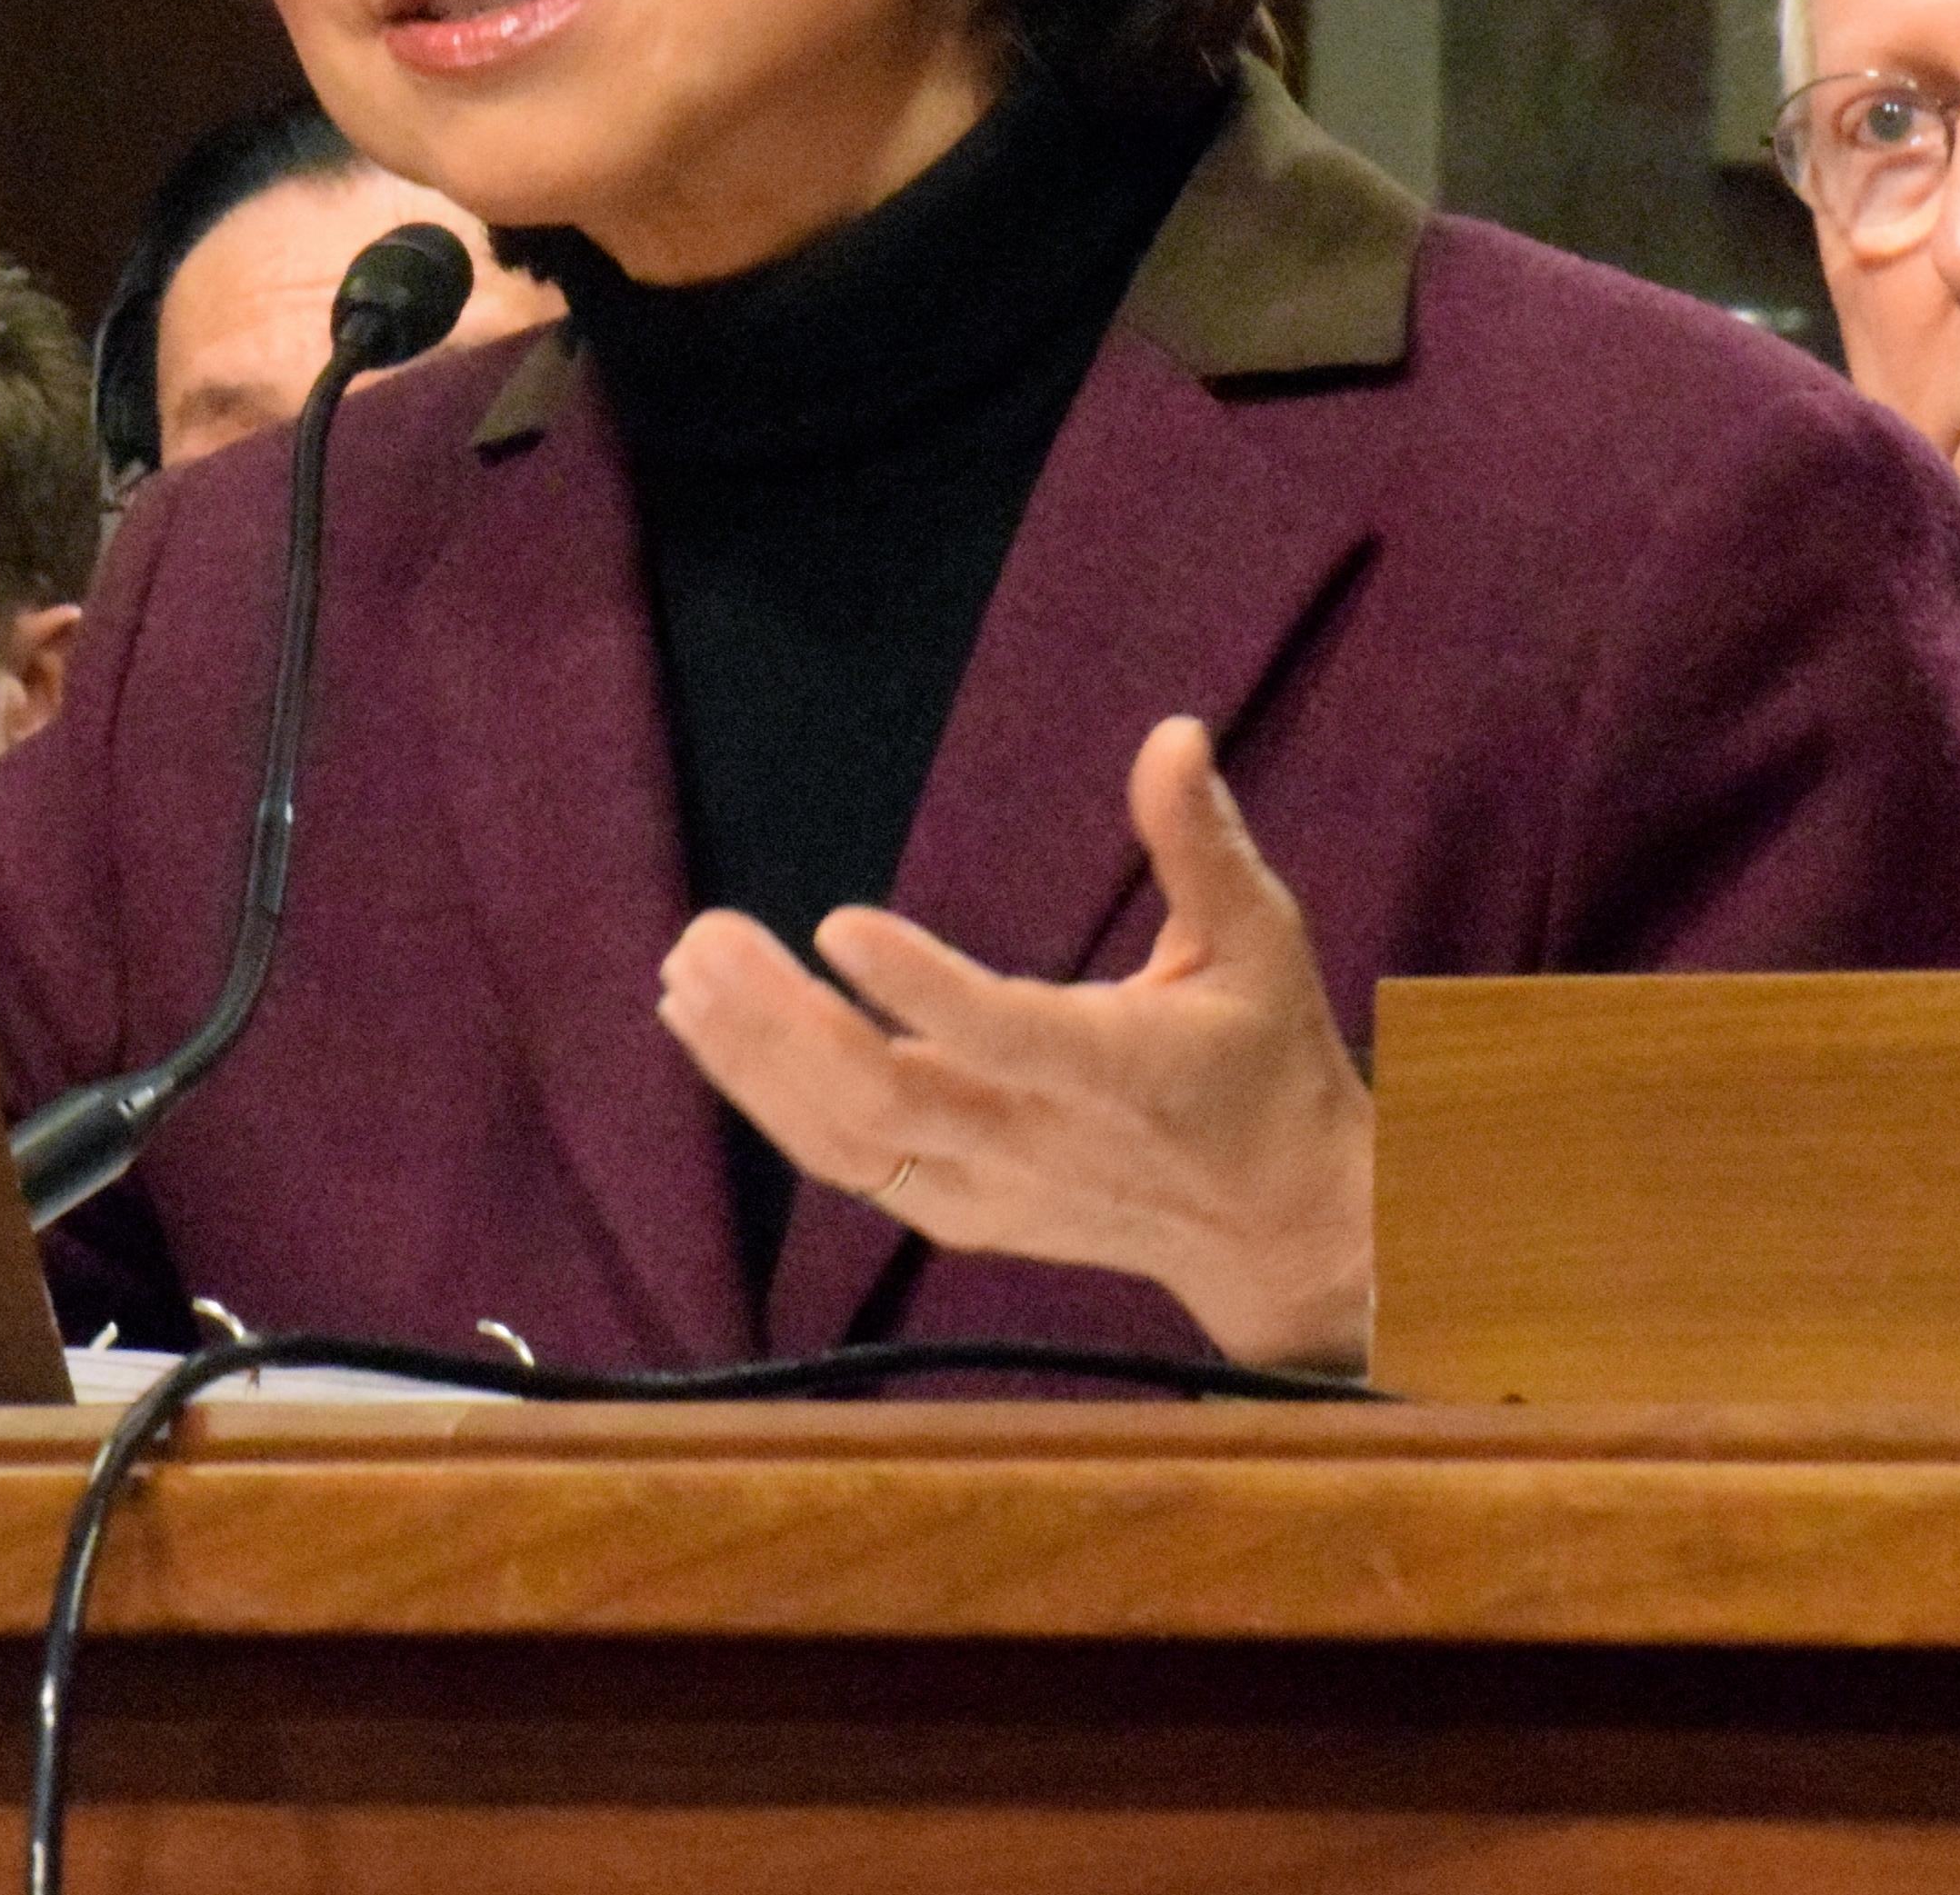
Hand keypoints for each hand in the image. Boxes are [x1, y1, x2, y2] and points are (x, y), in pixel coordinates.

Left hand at [654, 717, 1374, 1370]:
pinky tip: (713, 1031)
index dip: (920, 988)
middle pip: (888, 1099)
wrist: (1274, 1228)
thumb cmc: (1265, 1062)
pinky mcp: (957, 1214)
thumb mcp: (1259, 944)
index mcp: (1121, 1073)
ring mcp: (990, 1191)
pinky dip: (769, 1099)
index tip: (837, 924)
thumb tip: (1173, 731)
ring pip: (845, 1141)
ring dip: (751, 1060)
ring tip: (685, 974)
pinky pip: (844, 1164)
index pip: (1005, 1036)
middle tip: (708, 937)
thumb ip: (1202, 843)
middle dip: (783, 1024)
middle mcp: (1042, 1144)